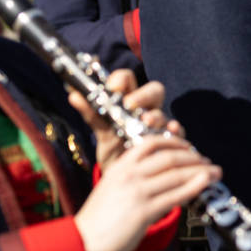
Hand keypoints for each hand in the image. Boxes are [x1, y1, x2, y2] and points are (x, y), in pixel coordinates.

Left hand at [66, 69, 180, 168]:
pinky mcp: (169, 140)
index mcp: (128, 99)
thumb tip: (73, 95)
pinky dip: (175, 130)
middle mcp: (146, 108)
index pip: (127, 80)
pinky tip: (171, 130)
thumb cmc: (114, 143)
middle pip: (153, 90)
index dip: (121, 79)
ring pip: (162, 113)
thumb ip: (90, 112)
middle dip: (143, 95)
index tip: (113, 88)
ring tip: (146, 122)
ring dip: (156, 116)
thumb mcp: (100, 128)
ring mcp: (159, 124)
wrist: (123, 171)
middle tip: (130, 104)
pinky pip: (176, 133)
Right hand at [74, 133, 217, 250]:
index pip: (151, 143)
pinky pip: (175, 195)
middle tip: (207, 161)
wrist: (81, 244)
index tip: (189, 147)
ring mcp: (137, 192)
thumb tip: (160, 175)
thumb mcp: (111, 188)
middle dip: (194, 157)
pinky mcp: (144, 212)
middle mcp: (130, 175)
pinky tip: (205, 183)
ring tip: (216, 172)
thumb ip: (132, 178)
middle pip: (170, 157)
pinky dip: (194, 186)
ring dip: (201, 170)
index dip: (175, 142)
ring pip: (177, 174)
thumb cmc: (97, 220)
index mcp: (120, 166)